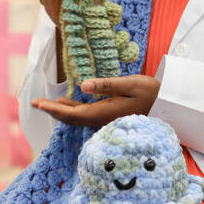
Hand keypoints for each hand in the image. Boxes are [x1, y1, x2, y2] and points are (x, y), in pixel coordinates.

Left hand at [30, 75, 159, 127]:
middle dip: (53, 111)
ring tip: (47, 103)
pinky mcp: (110, 117)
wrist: (168, 106)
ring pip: (78, 117)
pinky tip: (69, 102)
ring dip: (62, 111)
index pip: (72, 113)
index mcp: (104, 112)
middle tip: (35, 103)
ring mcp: (106, 119)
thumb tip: (83, 85)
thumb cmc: (151, 92)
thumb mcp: (130, 83)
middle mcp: (102, 119)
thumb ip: (106, 85)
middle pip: (72, 118)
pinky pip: (86, 115)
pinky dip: (73, 110)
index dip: (53, 109)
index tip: (37, 104)